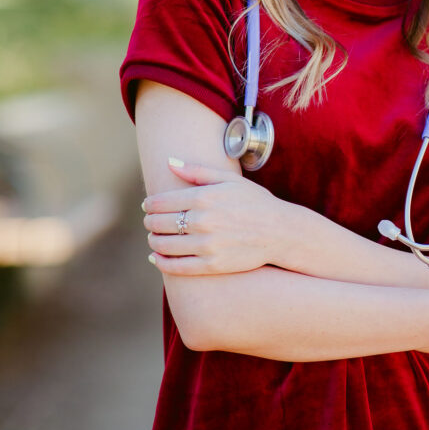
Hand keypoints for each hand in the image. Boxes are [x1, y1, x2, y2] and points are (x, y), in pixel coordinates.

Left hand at [143, 159, 285, 275]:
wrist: (280, 232)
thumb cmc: (255, 202)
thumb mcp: (230, 180)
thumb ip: (197, 171)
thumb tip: (169, 162)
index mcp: (204, 197)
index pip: (161, 202)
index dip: (150, 205)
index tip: (148, 206)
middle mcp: (203, 221)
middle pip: (159, 224)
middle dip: (150, 222)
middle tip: (151, 222)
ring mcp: (207, 245)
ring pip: (164, 246)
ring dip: (154, 241)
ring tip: (155, 238)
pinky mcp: (212, 265)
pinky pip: (176, 267)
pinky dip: (161, 263)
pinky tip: (156, 258)